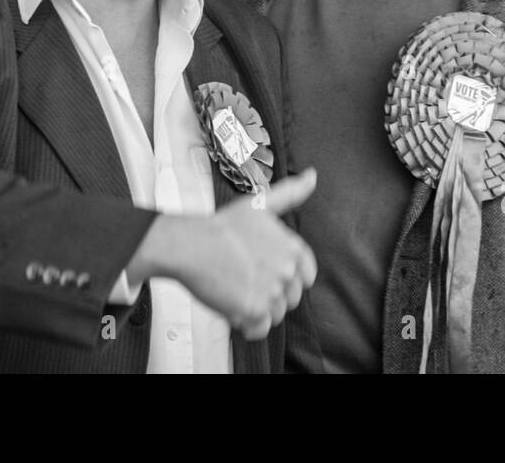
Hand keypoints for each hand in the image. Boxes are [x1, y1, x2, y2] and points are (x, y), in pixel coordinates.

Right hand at [131, 168, 317, 340]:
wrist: (192, 246)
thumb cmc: (222, 226)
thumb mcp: (260, 204)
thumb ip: (291, 192)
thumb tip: (313, 175)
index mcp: (292, 248)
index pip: (306, 276)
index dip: (288, 277)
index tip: (268, 273)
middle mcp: (286, 270)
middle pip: (291, 298)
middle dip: (271, 294)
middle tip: (246, 280)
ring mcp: (270, 292)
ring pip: (275, 314)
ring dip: (258, 309)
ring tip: (237, 291)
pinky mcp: (253, 310)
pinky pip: (259, 330)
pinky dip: (247, 325)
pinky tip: (234, 308)